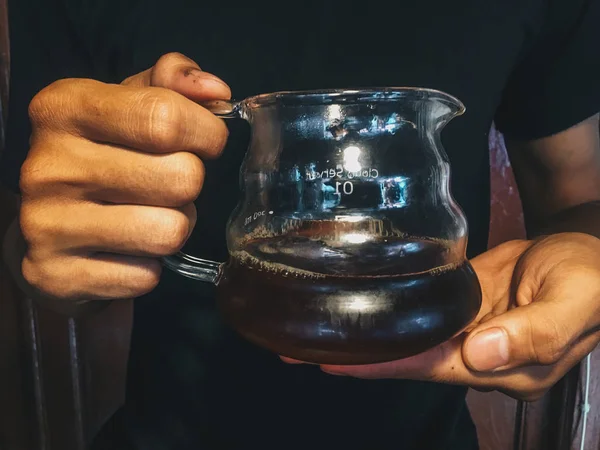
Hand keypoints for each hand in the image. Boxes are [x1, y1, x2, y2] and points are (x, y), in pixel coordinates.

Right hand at [19, 53, 229, 300]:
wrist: (50, 230)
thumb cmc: (104, 156)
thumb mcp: (129, 104)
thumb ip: (173, 83)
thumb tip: (216, 90)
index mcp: (65, 108)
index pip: (165, 118)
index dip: (207, 133)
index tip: (207, 142)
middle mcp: (48, 165)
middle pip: (181, 178)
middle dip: (191, 183)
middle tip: (170, 185)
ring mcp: (46, 224)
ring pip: (170, 231)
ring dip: (176, 227)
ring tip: (152, 216)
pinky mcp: (54, 275)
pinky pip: (145, 276)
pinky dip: (149, 267)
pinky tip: (127, 251)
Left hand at [286, 233, 599, 400]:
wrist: (586, 250)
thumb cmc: (589, 275)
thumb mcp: (575, 301)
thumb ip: (535, 332)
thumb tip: (482, 354)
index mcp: (504, 365)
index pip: (429, 367)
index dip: (381, 366)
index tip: (333, 362)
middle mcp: (477, 356)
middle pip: (407, 359)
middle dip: (355, 357)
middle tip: (297, 348)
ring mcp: (466, 331)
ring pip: (406, 338)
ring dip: (363, 337)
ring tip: (310, 332)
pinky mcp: (459, 307)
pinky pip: (417, 316)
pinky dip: (386, 316)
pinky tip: (358, 311)